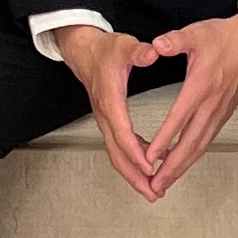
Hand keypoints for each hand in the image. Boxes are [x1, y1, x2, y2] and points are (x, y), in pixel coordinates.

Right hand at [57, 25, 161, 198]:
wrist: (84, 51)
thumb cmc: (104, 51)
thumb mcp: (124, 46)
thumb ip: (139, 51)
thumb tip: (153, 52)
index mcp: (110, 100)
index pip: (122, 132)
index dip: (135, 152)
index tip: (149, 167)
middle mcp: (106, 115)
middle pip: (117, 153)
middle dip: (135, 176)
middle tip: (153, 191)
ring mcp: (106, 121)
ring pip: (116, 155)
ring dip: (133, 174)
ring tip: (153, 189)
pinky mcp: (109, 121)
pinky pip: (119, 147)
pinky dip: (133, 159)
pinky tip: (150, 165)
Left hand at [139, 1, 237, 196]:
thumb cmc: (225, 37)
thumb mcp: (196, 33)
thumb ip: (174, 40)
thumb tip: (156, 45)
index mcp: (202, 85)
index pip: (180, 118)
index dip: (164, 139)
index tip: (149, 157)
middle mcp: (212, 103)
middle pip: (191, 143)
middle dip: (172, 167)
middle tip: (155, 185)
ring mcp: (220, 111)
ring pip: (201, 145)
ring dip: (182, 166)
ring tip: (165, 182)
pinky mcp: (225, 112)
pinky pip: (208, 139)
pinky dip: (193, 154)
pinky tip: (182, 162)